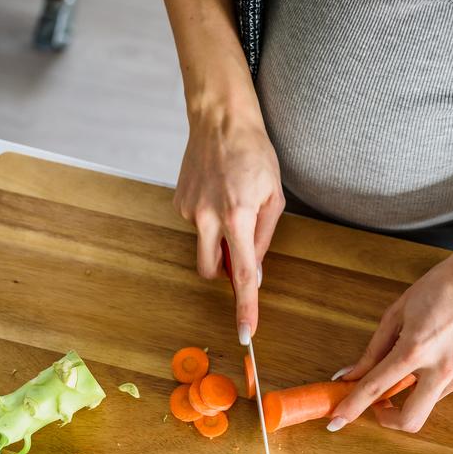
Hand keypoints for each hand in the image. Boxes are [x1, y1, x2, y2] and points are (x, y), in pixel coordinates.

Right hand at [174, 100, 283, 339]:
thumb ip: (264, 239)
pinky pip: (197, 226)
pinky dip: (210, 220)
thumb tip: (253, 274)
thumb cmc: (254, 154)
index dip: (245, 306)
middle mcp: (208, 217)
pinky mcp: (178, 203)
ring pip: (205, 246)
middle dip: (225, 271)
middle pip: (211, 270)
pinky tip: (218, 192)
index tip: (245, 333)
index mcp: (237, 216)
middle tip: (241, 248)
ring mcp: (189, 211)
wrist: (221, 120)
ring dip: (220, 240)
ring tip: (232, 204)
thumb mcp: (274, 197)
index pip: (241, 274)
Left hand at [328, 246, 452, 432]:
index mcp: (416, 348)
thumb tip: (350, 374)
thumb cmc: (441, 287)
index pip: (376, 387)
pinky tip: (441, 351)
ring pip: (428, 401)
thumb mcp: (398, 313)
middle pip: (410, 420)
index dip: (352, 407)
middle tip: (379, 406)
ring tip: (419, 356)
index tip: (337, 421)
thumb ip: (373, 350)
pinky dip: (434, 378)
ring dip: (414, 390)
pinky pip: (445, 388)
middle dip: (388, 421)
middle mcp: (441, 369)